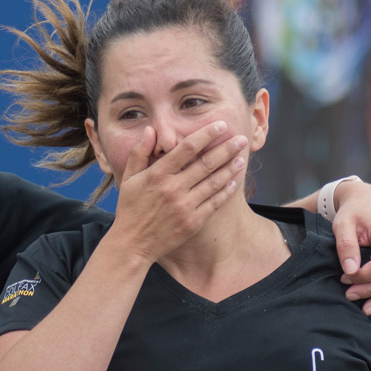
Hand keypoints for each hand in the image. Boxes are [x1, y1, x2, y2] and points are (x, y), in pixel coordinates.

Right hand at [110, 121, 246, 263]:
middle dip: (226, 149)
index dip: (206, 134)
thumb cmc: (130, 209)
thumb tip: (151, 130)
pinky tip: (234, 182)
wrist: (132, 244)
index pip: (187, 148)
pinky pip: (214, 203)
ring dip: (230, 169)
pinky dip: (225, 191)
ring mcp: (184, 206)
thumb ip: (139, 153)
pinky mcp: (192, 222)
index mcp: (157, 175)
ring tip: (241, 158)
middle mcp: (173, 189)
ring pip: (213, 182)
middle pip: (206, 163)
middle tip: (241, 139)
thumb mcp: (129, 178)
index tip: (220, 126)